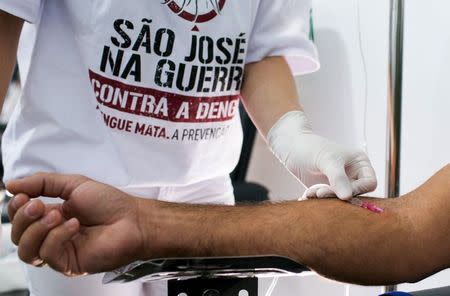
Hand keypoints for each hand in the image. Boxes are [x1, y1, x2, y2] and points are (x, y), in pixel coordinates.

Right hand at [6, 173, 145, 275]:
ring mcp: (60, 251)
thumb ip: (43, 182)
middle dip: (23, 218)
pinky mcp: (69, 264)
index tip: (22, 195)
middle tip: (38, 205)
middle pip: (18, 236)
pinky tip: (74, 225)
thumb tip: (11, 184)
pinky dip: (57, 236)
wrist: (133, 219)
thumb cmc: (110, 203)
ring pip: (26, 251)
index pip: (20, 218)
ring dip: (37, 229)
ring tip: (57, 214)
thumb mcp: (74, 184)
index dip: (16, 207)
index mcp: (52, 216)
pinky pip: (48, 255)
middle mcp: (52, 236)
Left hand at [268, 111, 376, 199]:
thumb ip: (338, 178)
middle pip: (354, 195)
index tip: (339, 191)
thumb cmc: (311, 148)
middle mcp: (353, 174)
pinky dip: (317, 201)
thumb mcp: (327, 161)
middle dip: (336, 196)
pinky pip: (327, 202)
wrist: (291, 147)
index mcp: (360, 163)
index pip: (369, 183)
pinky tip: (306, 196)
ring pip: (340, 201)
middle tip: (318, 193)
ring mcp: (340, 183)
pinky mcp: (327, 190)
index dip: (357, 190)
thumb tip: (348, 197)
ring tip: (310, 193)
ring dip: (325, 199)